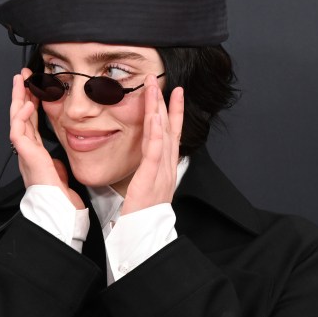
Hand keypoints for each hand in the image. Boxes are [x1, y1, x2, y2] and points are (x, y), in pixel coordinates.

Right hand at [10, 70, 83, 209]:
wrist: (58, 210)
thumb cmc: (61, 196)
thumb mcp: (61, 171)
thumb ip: (56, 160)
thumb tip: (59, 154)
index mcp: (36, 154)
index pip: (31, 123)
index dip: (31, 105)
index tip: (35, 89)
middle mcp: (27, 151)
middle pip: (21, 117)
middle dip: (21, 95)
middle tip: (23, 77)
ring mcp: (25, 152)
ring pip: (16, 120)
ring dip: (18, 99)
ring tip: (20, 81)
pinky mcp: (26, 155)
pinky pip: (18, 132)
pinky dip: (21, 117)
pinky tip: (25, 104)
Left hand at [121, 75, 183, 214]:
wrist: (145, 236)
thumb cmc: (143, 214)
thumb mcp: (147, 187)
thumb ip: (148, 171)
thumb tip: (146, 158)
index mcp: (166, 168)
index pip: (173, 135)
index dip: (175, 113)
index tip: (174, 93)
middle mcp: (167, 167)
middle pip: (169, 129)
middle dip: (165, 103)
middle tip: (160, 80)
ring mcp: (161, 172)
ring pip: (162, 135)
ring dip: (159, 109)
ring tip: (155, 88)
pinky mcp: (151, 178)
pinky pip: (155, 151)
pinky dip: (155, 132)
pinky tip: (154, 116)